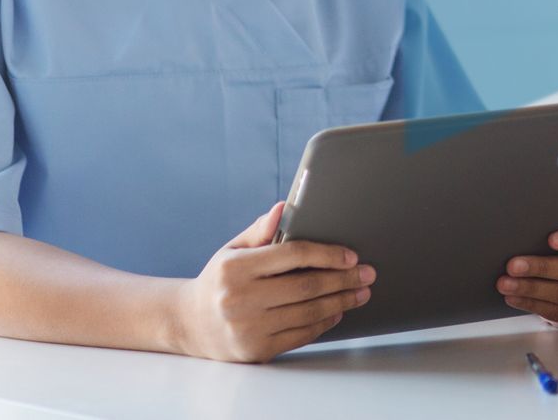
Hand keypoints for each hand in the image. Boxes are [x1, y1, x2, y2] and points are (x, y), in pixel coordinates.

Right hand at [171, 202, 374, 362]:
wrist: (190, 323)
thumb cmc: (219, 280)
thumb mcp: (232, 249)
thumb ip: (261, 230)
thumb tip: (285, 207)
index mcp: (236, 268)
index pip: (292, 255)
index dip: (327, 254)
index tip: (351, 255)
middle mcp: (240, 299)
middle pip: (306, 286)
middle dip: (343, 279)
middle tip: (368, 274)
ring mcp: (248, 328)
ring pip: (308, 313)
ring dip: (341, 302)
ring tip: (360, 293)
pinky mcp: (256, 350)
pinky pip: (300, 335)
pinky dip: (323, 323)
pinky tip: (337, 312)